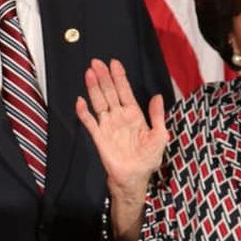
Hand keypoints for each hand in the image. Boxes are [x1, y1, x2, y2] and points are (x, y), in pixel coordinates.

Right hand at [76, 59, 167, 196]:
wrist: (135, 178)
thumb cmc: (148, 159)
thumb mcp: (159, 137)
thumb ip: (158, 117)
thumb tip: (157, 97)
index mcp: (134, 115)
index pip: (125, 91)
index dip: (120, 77)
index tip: (114, 63)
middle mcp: (119, 117)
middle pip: (110, 92)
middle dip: (104, 77)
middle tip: (97, 62)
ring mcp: (108, 125)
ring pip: (99, 102)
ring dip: (94, 88)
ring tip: (89, 73)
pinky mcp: (99, 137)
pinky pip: (90, 122)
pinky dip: (84, 112)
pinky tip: (80, 101)